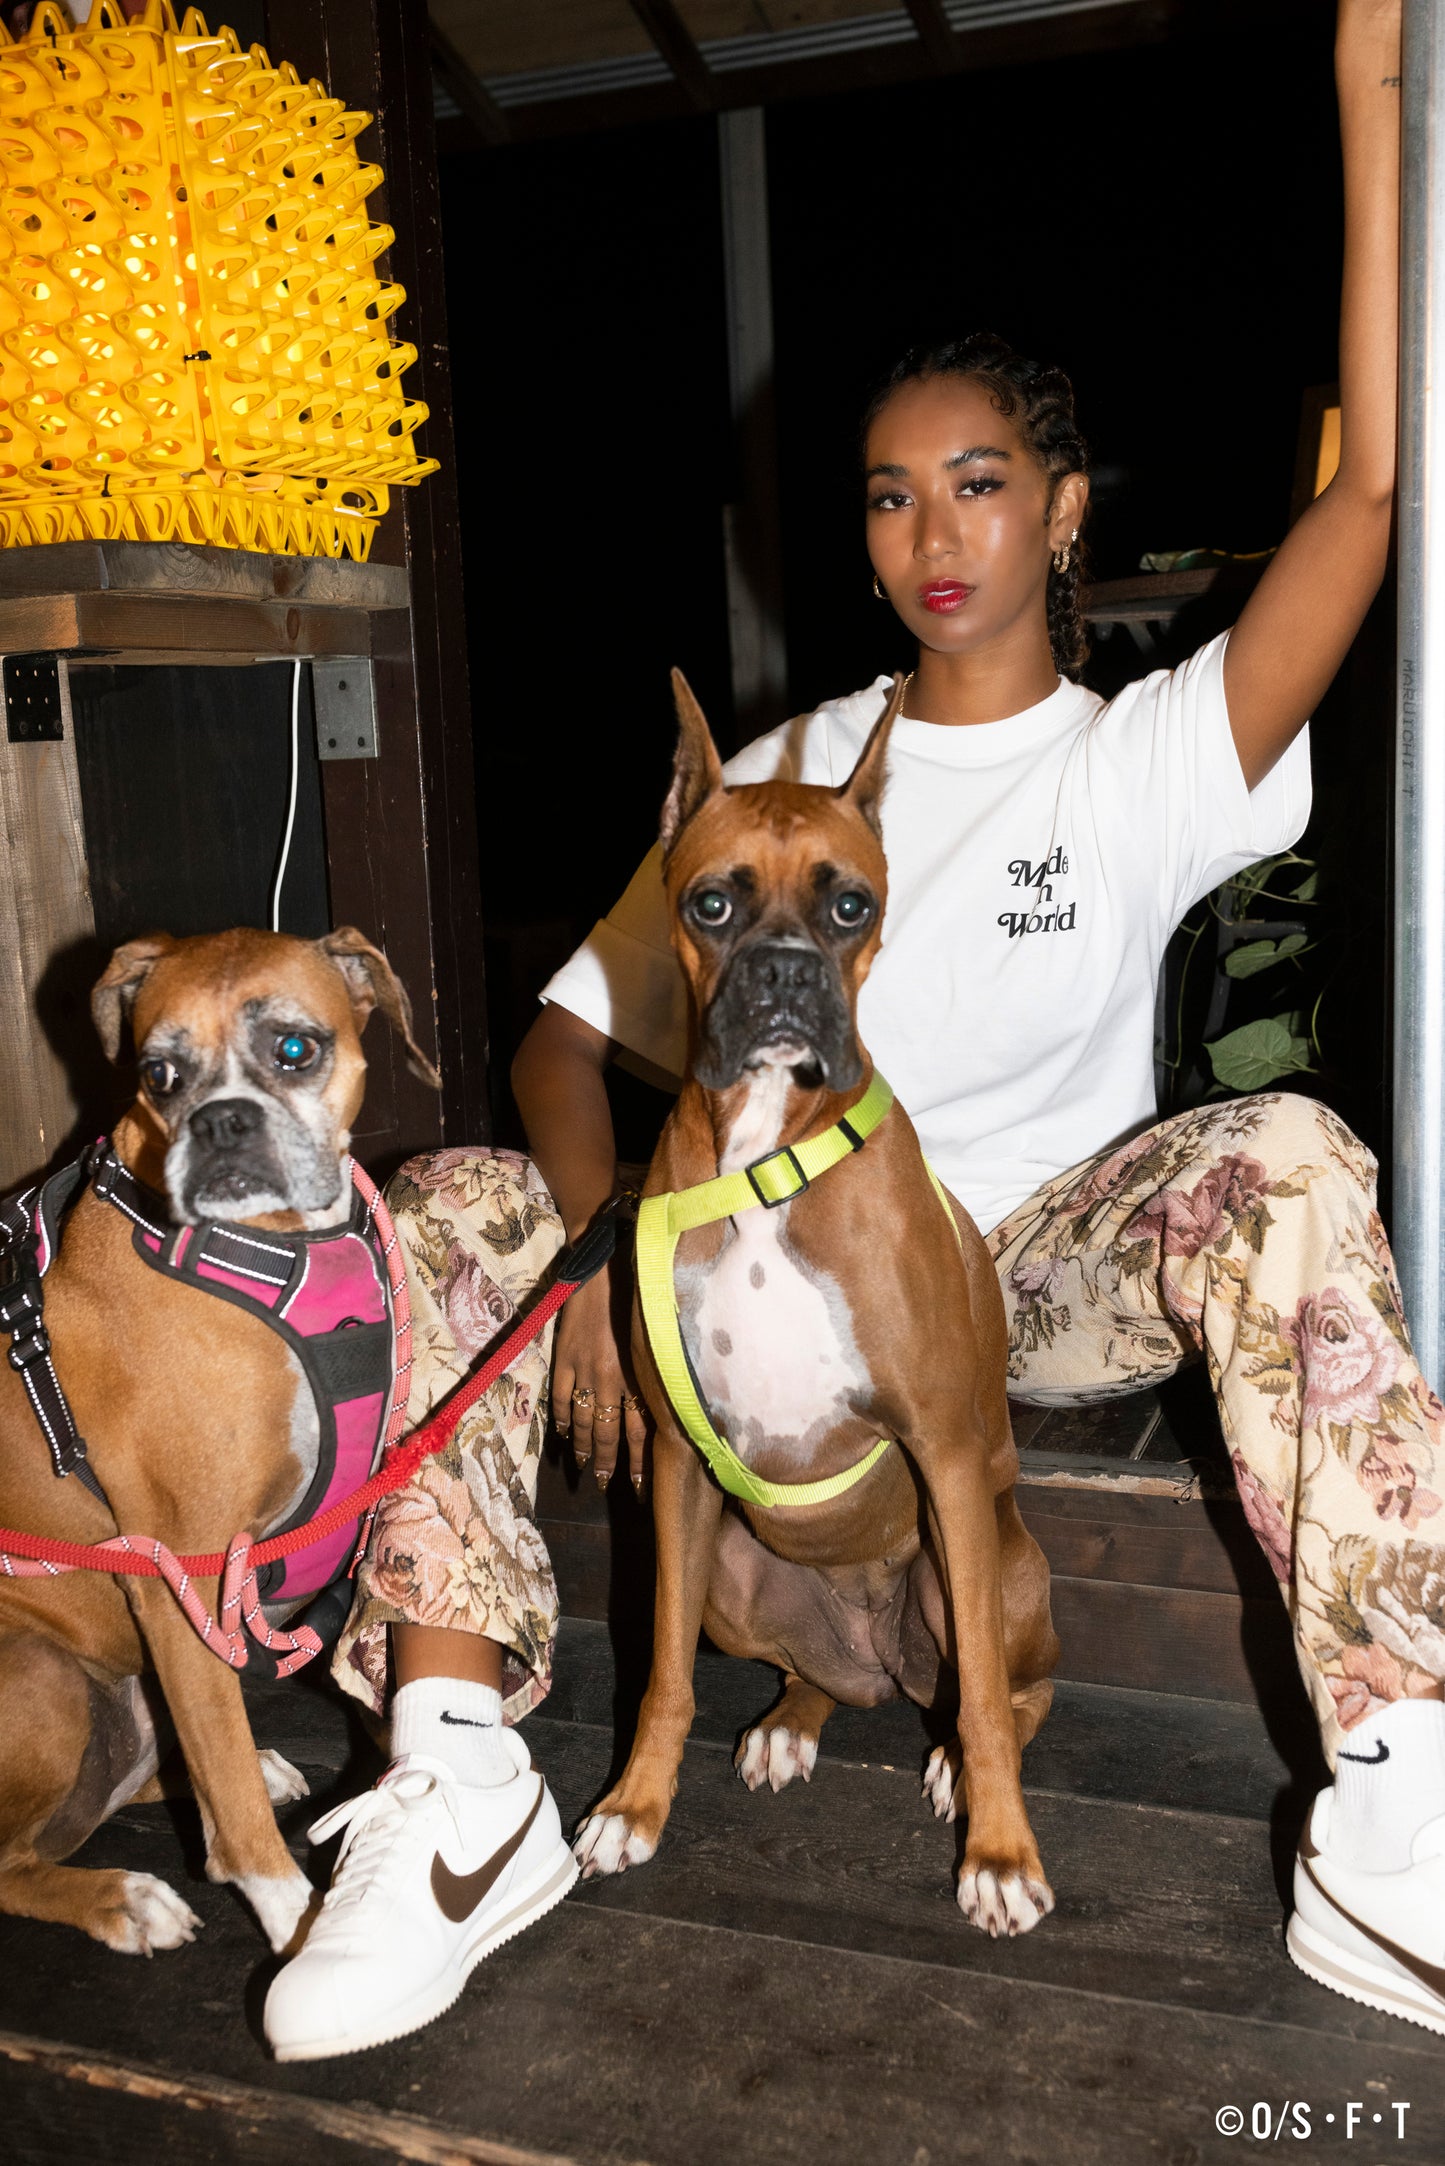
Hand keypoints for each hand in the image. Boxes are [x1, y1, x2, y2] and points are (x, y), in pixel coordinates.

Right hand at [552, 1259, 647, 1490]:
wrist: (604, 1265)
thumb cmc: (637, 1297)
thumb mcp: (654, 1337)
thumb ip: (655, 1371)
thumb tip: (668, 1406)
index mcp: (640, 1373)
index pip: (641, 1429)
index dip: (640, 1460)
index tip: (640, 1486)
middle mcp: (615, 1377)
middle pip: (609, 1432)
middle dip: (607, 1462)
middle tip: (604, 1484)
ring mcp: (586, 1369)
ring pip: (584, 1420)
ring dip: (583, 1447)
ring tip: (582, 1468)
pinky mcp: (565, 1357)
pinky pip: (560, 1397)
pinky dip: (562, 1418)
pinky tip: (563, 1433)